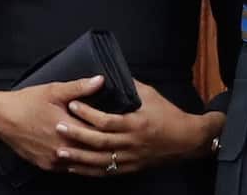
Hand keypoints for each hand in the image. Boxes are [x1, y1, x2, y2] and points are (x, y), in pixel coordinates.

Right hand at [0, 75, 109, 171]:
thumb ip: (79, 87)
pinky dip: (77, 161)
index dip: (111, 130)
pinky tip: (83, 154)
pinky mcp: (46, 166)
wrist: (1, 118)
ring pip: (81, 162)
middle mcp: (62, 149)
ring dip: (91, 155)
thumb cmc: (26, 102)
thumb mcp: (54, 90)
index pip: (98, 134)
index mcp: (68, 129)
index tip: (122, 125)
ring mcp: (54, 160)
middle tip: (118, 137)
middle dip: (104, 144)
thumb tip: (101, 80)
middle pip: (91, 150)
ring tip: (104, 148)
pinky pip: (68, 167)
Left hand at [53, 80, 222, 176]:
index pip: (107, 121)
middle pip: (100, 142)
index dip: (88, 114)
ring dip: (79, 157)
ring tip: (60, 152)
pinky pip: (107, 172)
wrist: (187, 140)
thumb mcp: (150, 95)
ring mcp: (131, 158)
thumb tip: (109, 75)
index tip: (72, 104)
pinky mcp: (131, 168)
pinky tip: (75, 168)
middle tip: (58, 127)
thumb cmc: (168, 115)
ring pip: (101, 161)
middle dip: (77, 135)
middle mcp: (132, 143)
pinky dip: (90, 171)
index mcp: (136, 124)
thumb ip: (129, 86)